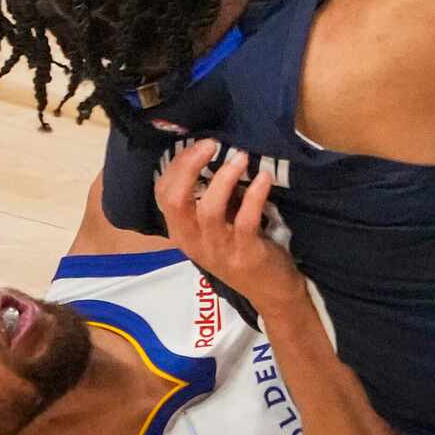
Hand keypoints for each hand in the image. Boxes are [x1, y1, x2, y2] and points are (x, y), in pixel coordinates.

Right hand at [154, 142, 306, 315]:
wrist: (271, 291)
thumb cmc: (242, 250)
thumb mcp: (217, 227)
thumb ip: (211, 199)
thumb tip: (216, 156)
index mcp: (182, 232)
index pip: (164, 195)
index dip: (178, 165)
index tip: (199, 143)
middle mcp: (193, 241)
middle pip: (176, 201)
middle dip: (190, 167)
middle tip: (211, 144)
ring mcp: (218, 250)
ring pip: (208, 210)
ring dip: (224, 179)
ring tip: (241, 157)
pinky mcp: (245, 255)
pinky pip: (245, 221)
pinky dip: (254, 196)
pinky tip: (263, 179)